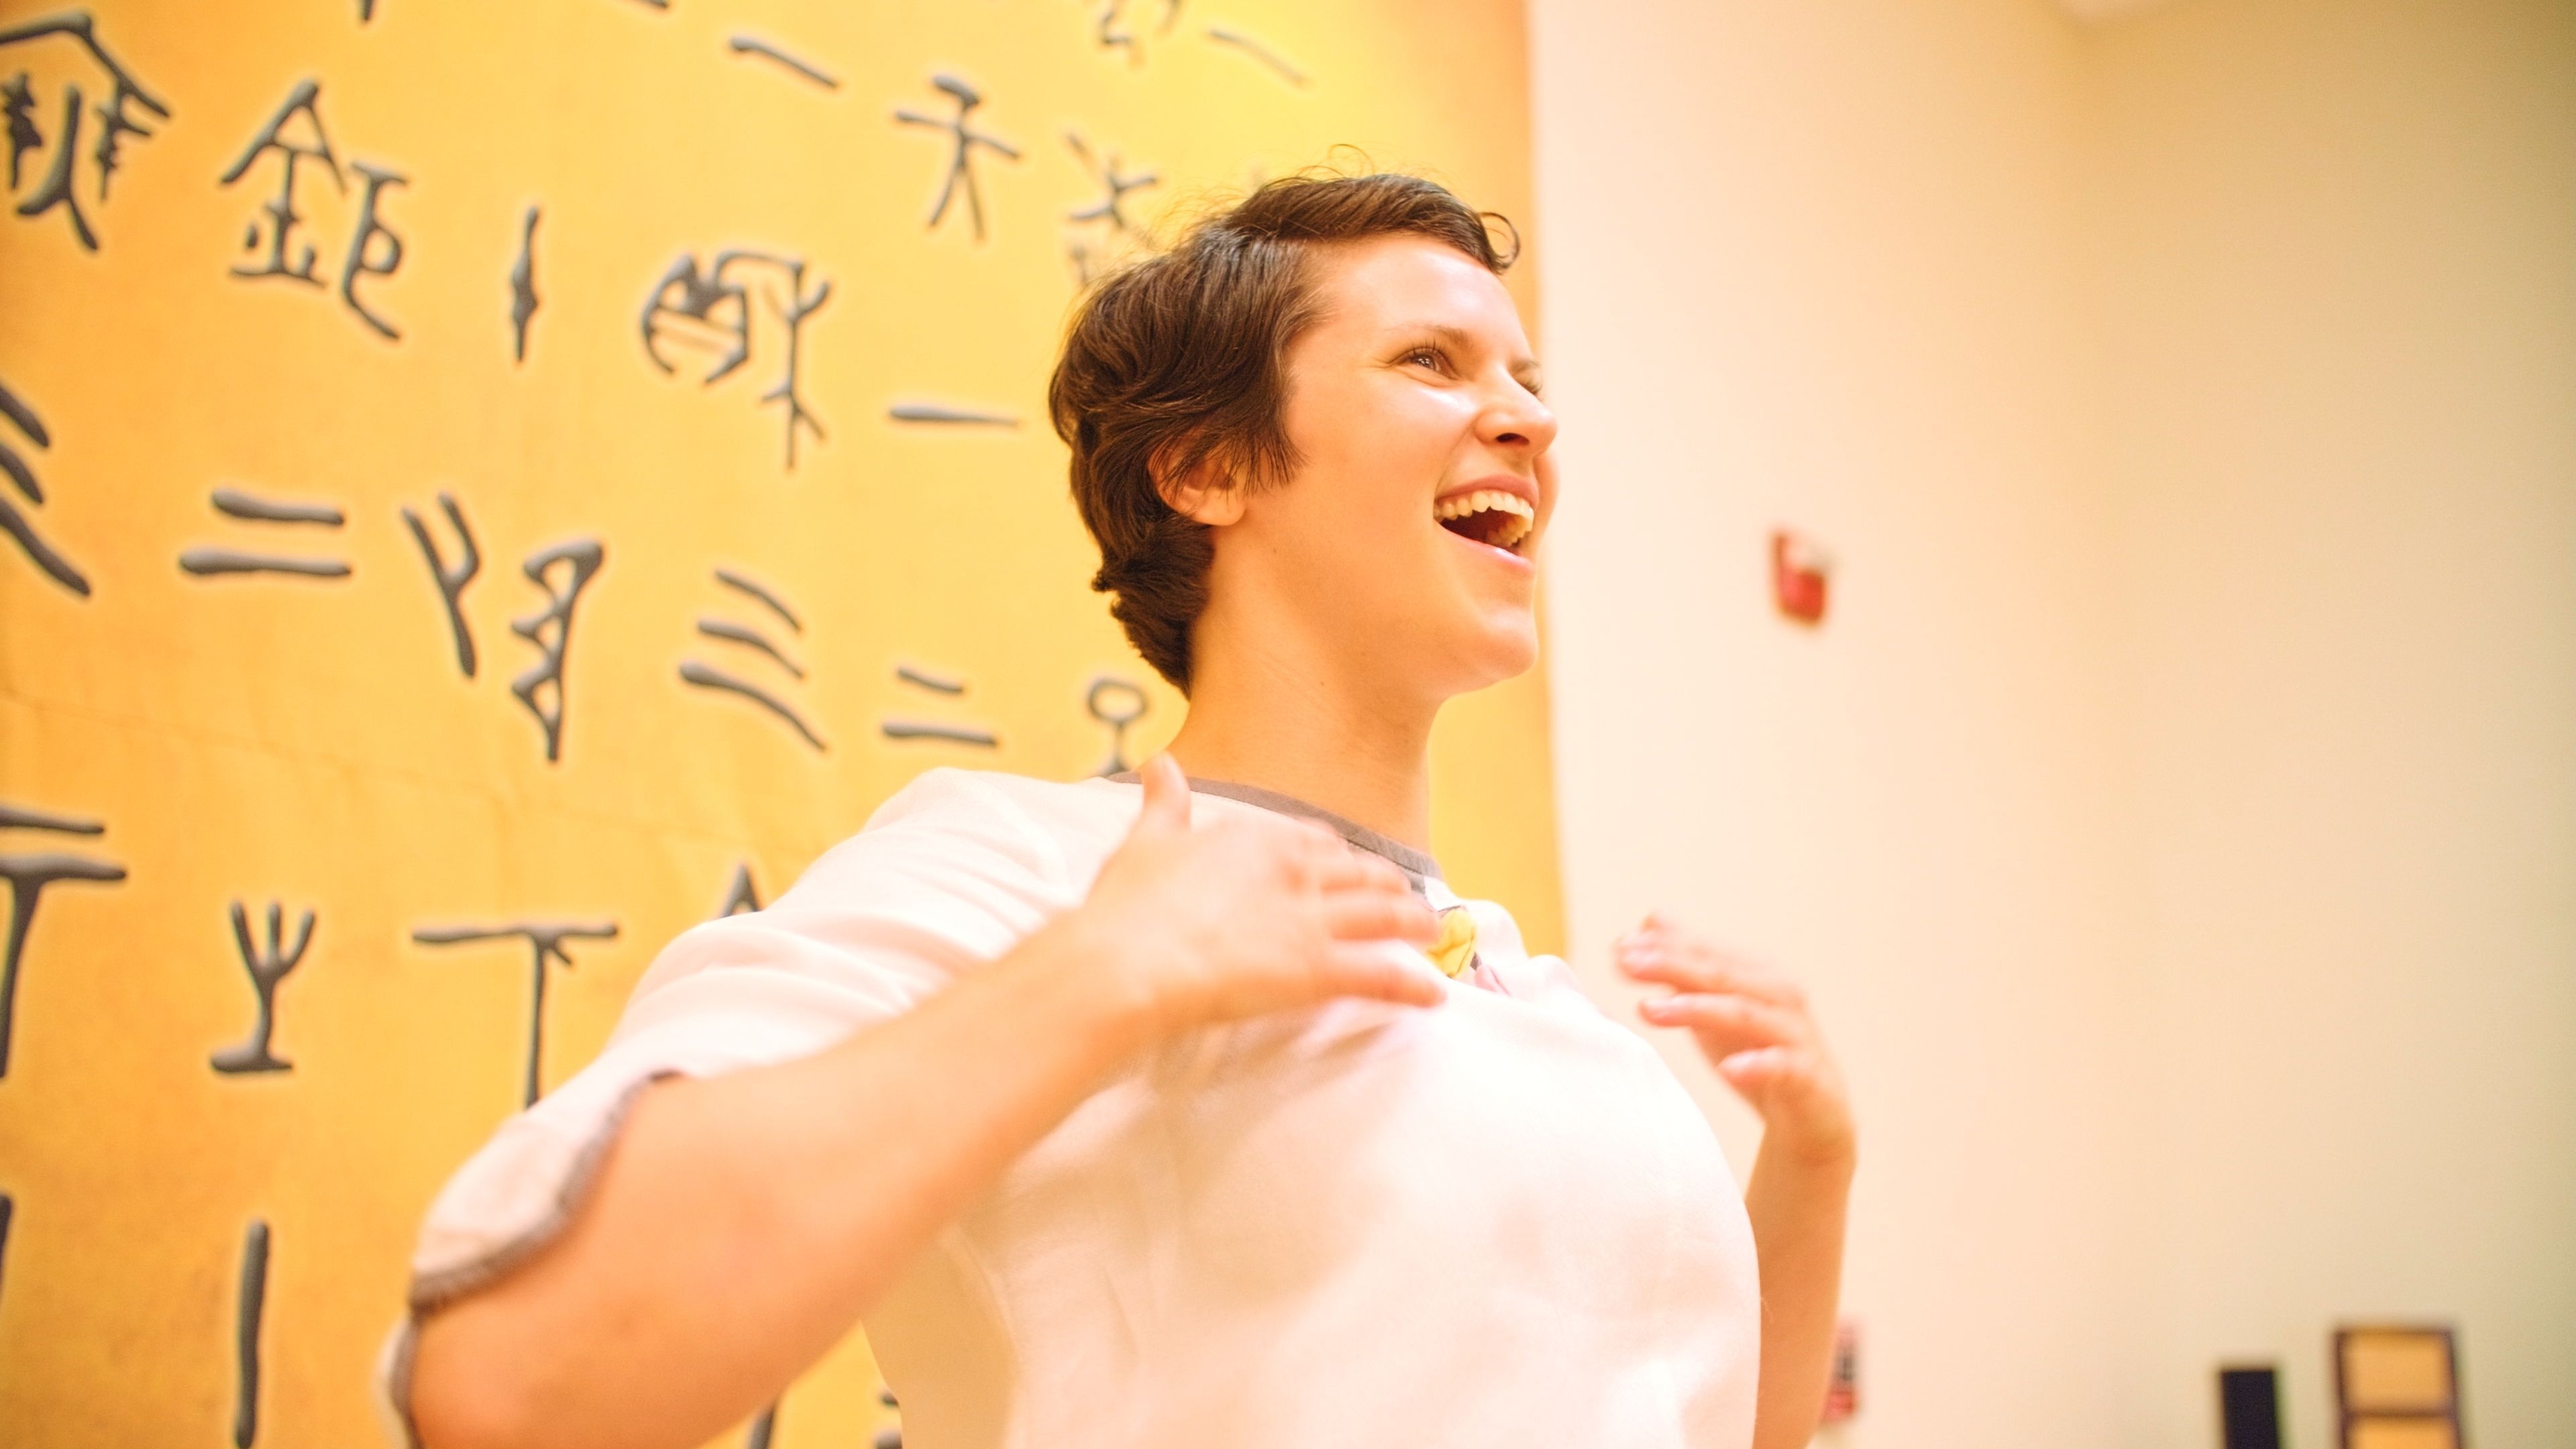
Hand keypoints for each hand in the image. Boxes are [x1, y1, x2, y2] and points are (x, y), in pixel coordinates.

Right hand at [1076, 754, 1445, 1038]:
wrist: (1128, 963)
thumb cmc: (1127, 909)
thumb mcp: (1145, 842)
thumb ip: (1164, 804)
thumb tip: (1160, 762)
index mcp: (1255, 839)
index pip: (1314, 842)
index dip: (1335, 857)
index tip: (1343, 866)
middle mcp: (1294, 871)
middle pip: (1361, 874)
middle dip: (1389, 887)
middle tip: (1405, 900)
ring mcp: (1311, 920)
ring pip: (1384, 915)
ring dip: (1414, 924)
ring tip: (1433, 934)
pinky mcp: (1318, 969)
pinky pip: (1381, 975)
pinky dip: (1412, 985)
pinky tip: (1433, 995)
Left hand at [1614, 914, 1854, 1172]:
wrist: (1812, 1116)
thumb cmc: (1756, 1051)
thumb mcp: (1714, 1008)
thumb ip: (1686, 967)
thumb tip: (1650, 920)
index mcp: (1756, 974)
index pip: (1705, 952)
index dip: (1663, 946)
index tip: (1617, 947)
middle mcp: (1778, 997)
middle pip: (1721, 974)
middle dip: (1672, 964)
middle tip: (1626, 963)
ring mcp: (1795, 1036)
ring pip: (1745, 1013)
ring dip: (1697, 1008)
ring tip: (1649, 1009)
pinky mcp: (1808, 1077)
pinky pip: (1784, 1067)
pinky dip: (1757, 1065)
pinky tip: (1730, 1070)